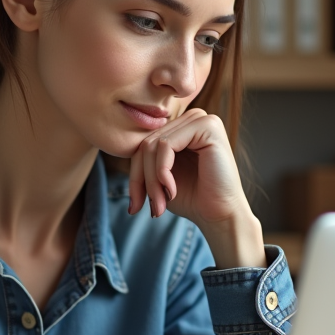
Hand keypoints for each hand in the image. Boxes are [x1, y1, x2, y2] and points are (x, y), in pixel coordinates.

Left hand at [127, 108, 264, 268]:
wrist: (220, 215)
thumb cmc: (193, 198)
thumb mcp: (158, 177)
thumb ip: (143, 160)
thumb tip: (115, 146)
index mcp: (181, 128)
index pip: (143, 144)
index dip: (135, 175)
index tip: (135, 205)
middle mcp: (192, 118)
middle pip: (146, 143)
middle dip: (142, 180)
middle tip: (151, 208)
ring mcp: (201, 119)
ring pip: (153, 145)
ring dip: (151, 180)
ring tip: (160, 204)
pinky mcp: (208, 126)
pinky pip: (166, 145)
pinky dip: (162, 172)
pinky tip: (172, 190)